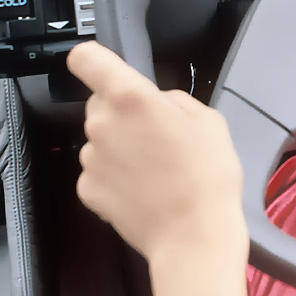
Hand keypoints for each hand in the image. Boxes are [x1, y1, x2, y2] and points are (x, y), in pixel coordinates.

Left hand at [67, 42, 246, 262]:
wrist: (193, 236)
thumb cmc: (207, 175)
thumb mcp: (209, 120)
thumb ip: (174, 100)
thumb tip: (159, 102)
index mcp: (130, 97)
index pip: (86, 59)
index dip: (93, 60)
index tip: (104, 68)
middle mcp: (101, 123)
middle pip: (100, 102)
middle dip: (122, 111)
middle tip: (155, 133)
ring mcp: (90, 159)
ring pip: (99, 138)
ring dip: (119, 145)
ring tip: (154, 168)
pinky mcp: (87, 189)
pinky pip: (97, 170)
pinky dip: (114, 176)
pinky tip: (141, 189)